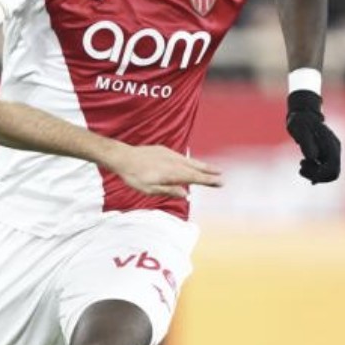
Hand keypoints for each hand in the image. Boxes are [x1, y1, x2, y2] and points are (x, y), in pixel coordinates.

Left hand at [106, 144, 222, 198]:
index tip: (220, 182)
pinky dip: (189, 160)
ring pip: (189, 161)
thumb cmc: (134, 176)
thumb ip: (168, 191)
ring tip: (212, 168)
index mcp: (172, 174)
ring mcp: (169, 155)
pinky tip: (191, 163)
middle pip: (195, 168)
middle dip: (209, 172)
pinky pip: (181, 156)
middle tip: (221, 175)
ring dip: (201, 165)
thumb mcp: (149, 189)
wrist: (123, 157)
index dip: (208, 180)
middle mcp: (173, 162)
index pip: (194, 178)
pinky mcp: (163, 150)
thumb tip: (186, 194)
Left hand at [286, 90, 341, 183]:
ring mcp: (330, 153)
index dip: (321, 174)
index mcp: (331, 144)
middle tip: (301, 167)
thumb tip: (312, 157)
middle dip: (317, 176)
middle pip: (333, 173)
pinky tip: (303, 170)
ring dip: (314, 175)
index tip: (304, 168)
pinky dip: (314, 174)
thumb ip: (306, 142)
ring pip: (328, 174)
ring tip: (301, 165)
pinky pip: (324, 171)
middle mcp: (334, 150)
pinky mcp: (324, 156)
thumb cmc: (300, 121)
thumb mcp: (300, 129)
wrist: (301, 115)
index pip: (333, 166)